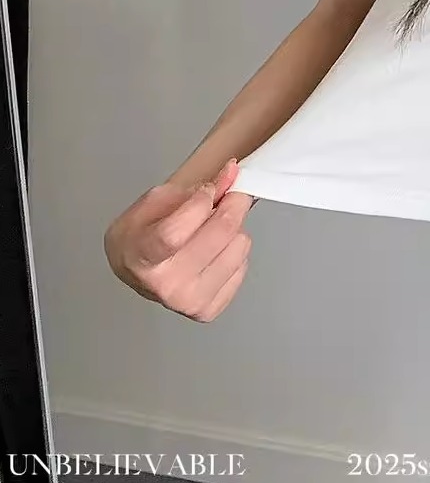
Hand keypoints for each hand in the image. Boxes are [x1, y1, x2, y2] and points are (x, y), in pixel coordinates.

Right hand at [104, 158, 255, 321]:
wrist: (133, 268)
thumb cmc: (142, 232)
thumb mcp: (157, 200)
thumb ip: (194, 188)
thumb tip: (232, 174)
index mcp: (142, 257)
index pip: (177, 232)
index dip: (200, 203)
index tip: (208, 190)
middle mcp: (165, 285)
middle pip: (218, 235)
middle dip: (231, 203)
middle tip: (230, 194)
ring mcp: (189, 301)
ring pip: (239, 245)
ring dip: (233, 229)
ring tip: (212, 230)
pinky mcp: (209, 309)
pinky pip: (244, 264)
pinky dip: (233, 250)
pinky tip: (214, 251)